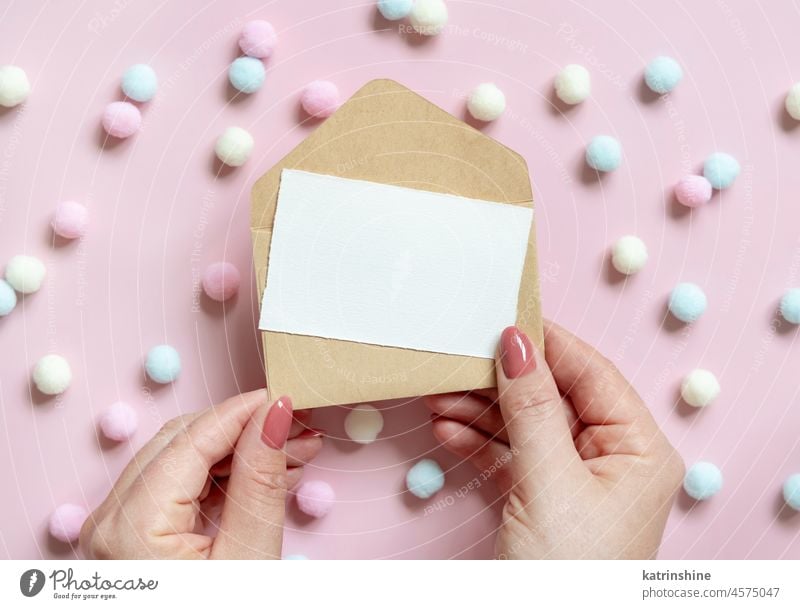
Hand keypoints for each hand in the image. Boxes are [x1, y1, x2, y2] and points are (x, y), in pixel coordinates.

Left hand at [80, 389, 322, 558]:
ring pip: (180, 459)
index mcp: (132, 526)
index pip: (193, 438)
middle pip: (183, 441)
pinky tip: (261, 475)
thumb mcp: (249, 559)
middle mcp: (110, 520)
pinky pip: (175, 486)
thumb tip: (273, 416)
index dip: (243, 410)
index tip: (284, 398)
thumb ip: (260, 480)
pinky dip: (219, 475)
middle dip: (244, 428)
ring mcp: (115, 529)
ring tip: (292, 453)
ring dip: (236, 450)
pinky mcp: (130, 537)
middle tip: (296, 427)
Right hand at [424, 321, 683, 558]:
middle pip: (552, 398)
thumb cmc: (568, 573)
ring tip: (439, 396)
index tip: (505, 317)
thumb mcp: (549, 480)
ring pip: (524, 426)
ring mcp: (575, 479)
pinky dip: (478, 443)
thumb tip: (517, 341)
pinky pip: (510, 456)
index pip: (592, 375)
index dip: (548, 344)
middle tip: (459, 359)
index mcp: (638, 449)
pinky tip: (447, 431)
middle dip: (500, 383)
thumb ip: (531, 408)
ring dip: (480, 412)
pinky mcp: (544, 498)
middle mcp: (612, 459)